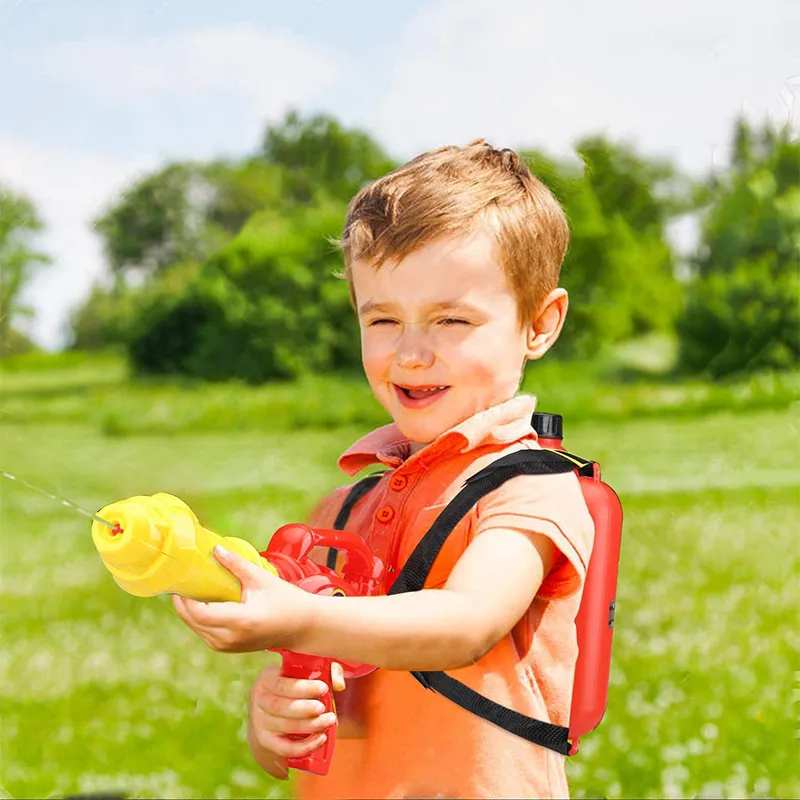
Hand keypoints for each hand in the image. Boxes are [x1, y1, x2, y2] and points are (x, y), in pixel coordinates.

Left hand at [172, 545, 311, 652]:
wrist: (301, 627)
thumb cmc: (286, 600)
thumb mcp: (262, 579)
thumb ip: (236, 564)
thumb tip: (215, 549)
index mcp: (241, 621)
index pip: (200, 613)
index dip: (186, 598)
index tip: (183, 580)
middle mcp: (230, 638)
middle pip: (192, 621)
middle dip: (182, 602)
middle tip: (181, 580)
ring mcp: (228, 646)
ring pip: (195, 628)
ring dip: (188, 610)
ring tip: (189, 588)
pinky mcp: (227, 648)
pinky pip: (203, 632)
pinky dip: (198, 617)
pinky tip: (201, 601)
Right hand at [248, 660, 346, 779]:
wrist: (274, 711)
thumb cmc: (296, 686)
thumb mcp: (307, 672)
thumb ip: (328, 671)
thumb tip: (339, 684)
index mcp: (266, 678)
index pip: (282, 684)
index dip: (303, 687)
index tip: (324, 688)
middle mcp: (258, 699)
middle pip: (280, 707)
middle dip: (305, 708)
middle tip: (324, 708)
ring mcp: (259, 722)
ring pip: (284, 726)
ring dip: (310, 725)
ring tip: (329, 720)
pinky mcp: (265, 741)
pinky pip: (284, 748)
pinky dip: (304, 746)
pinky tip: (321, 738)